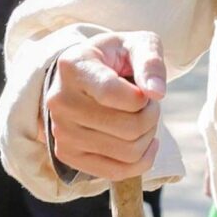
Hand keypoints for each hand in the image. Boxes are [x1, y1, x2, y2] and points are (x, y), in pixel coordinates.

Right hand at [44, 30, 166, 181]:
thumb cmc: (116, 58)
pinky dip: (142, 160)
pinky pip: (116, 172)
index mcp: (74, 66)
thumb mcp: (137, 44)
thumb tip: (157, 92)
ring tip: (140, 117)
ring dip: (148, 136)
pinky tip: (145, 142)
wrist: (85, 74)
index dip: (142, 98)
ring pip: (127, 151)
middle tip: (148, 104)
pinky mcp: (67, 154)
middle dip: (152, 116)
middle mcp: (59, 101)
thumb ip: (150, 62)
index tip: (146, 90)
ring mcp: (60, 131)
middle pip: (128, 128)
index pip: (111, 93)